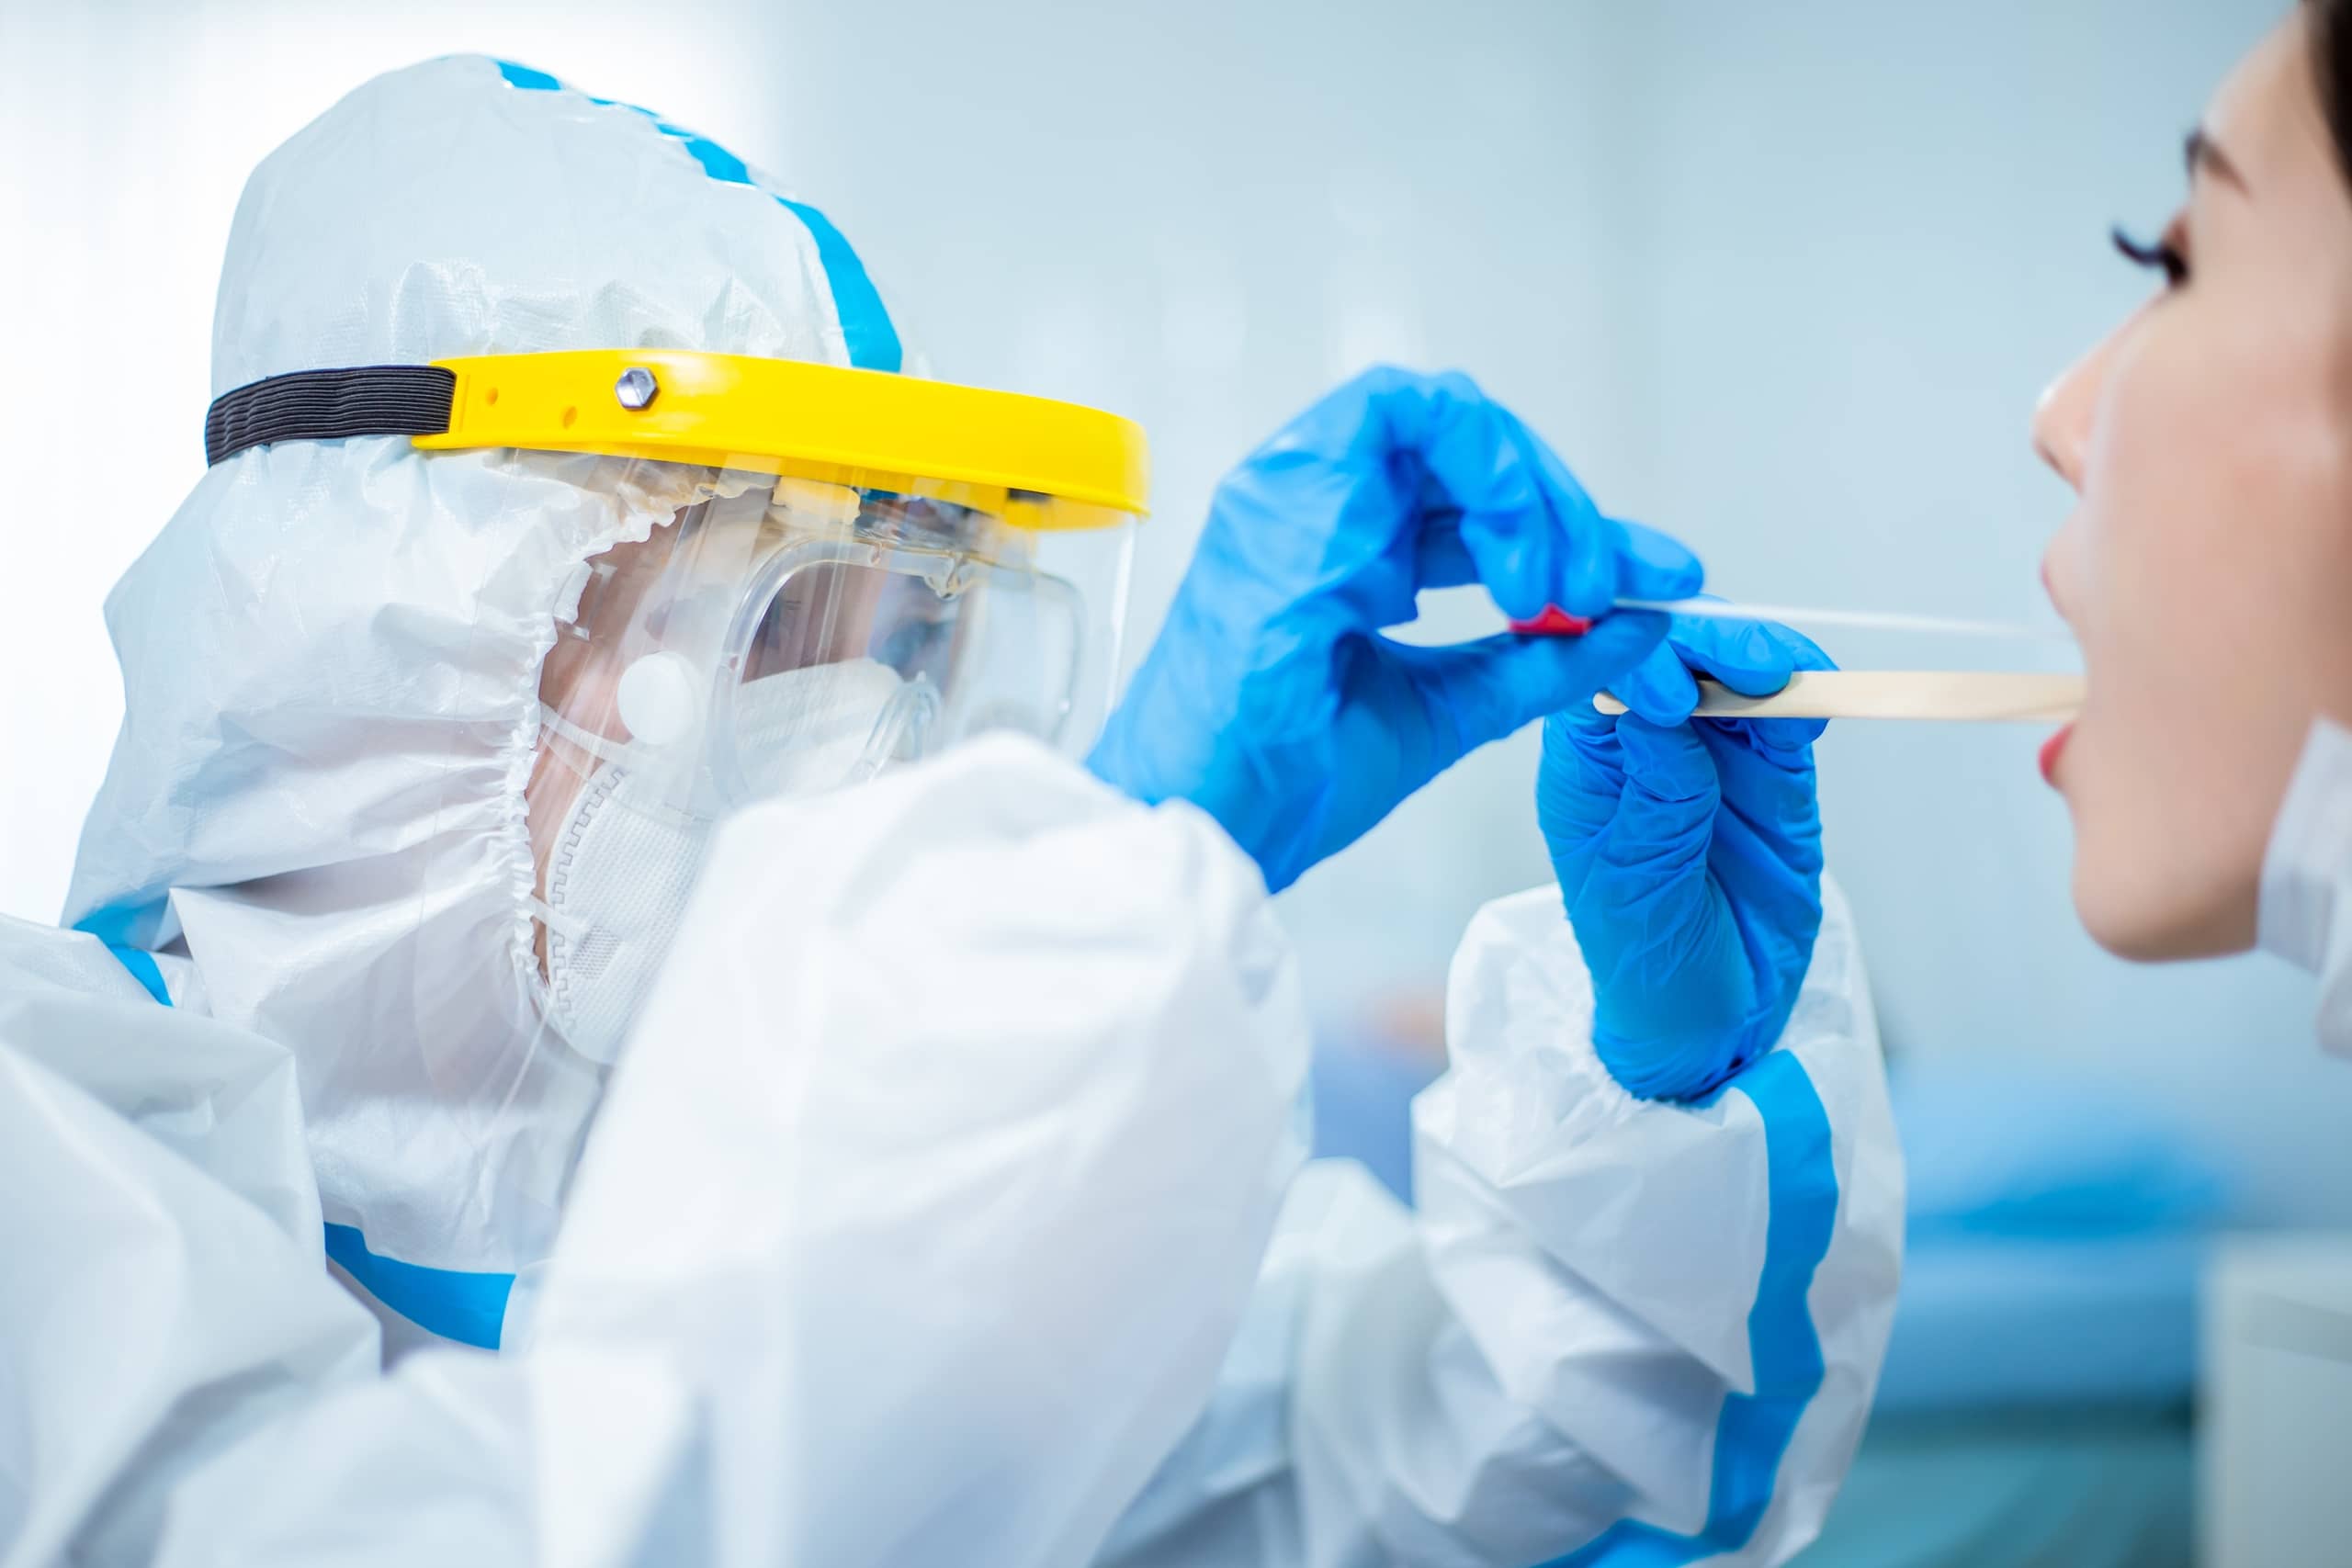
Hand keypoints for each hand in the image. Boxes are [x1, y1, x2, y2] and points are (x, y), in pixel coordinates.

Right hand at [1089, 367, 1703, 892]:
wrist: (1214, 826)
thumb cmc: (1288, 777)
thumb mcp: (1449, 709)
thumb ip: (1537, 662)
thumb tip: (1636, 623)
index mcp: (1345, 547)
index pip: (1475, 497)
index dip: (1572, 525)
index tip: (1649, 580)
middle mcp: (1316, 503)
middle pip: (1471, 442)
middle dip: (1564, 507)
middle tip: (1610, 588)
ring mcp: (1296, 489)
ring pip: (1446, 412)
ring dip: (1529, 489)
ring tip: (1557, 586)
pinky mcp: (1290, 496)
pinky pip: (1404, 413)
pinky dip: (1484, 471)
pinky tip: (1510, 572)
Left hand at [1537, 612, 1832, 1099]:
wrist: (1713, 1016)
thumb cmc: (1646, 962)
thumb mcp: (1636, 892)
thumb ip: (1655, 805)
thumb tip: (1654, 713)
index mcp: (1585, 766)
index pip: (1596, 682)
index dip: (1631, 665)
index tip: (1669, 691)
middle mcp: (1642, 743)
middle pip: (1669, 658)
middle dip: (1708, 646)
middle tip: (1752, 664)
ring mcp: (1711, 750)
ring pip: (1732, 671)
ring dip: (1761, 658)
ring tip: (1786, 677)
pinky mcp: (1771, 770)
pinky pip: (1787, 716)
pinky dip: (1804, 699)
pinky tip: (1811, 708)